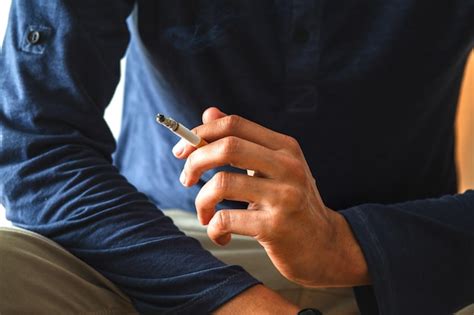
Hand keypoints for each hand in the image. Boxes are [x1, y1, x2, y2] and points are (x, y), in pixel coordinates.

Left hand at [173, 107, 369, 286]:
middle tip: (186, 179)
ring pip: (221, 184)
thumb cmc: (292, 203)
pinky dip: (213, 228)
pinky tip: (222, 234)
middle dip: (195, 161)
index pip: (235, 124)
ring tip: (204, 214)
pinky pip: (225, 220)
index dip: (201, 133)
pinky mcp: (275, 227)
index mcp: (285, 147)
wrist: (324, 245)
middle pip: (227, 147)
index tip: (181, 150)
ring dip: (201, 201)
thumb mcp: (273, 167)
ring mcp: (284, 196)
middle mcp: (288, 167)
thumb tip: (209, 113)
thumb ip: (242, 140)